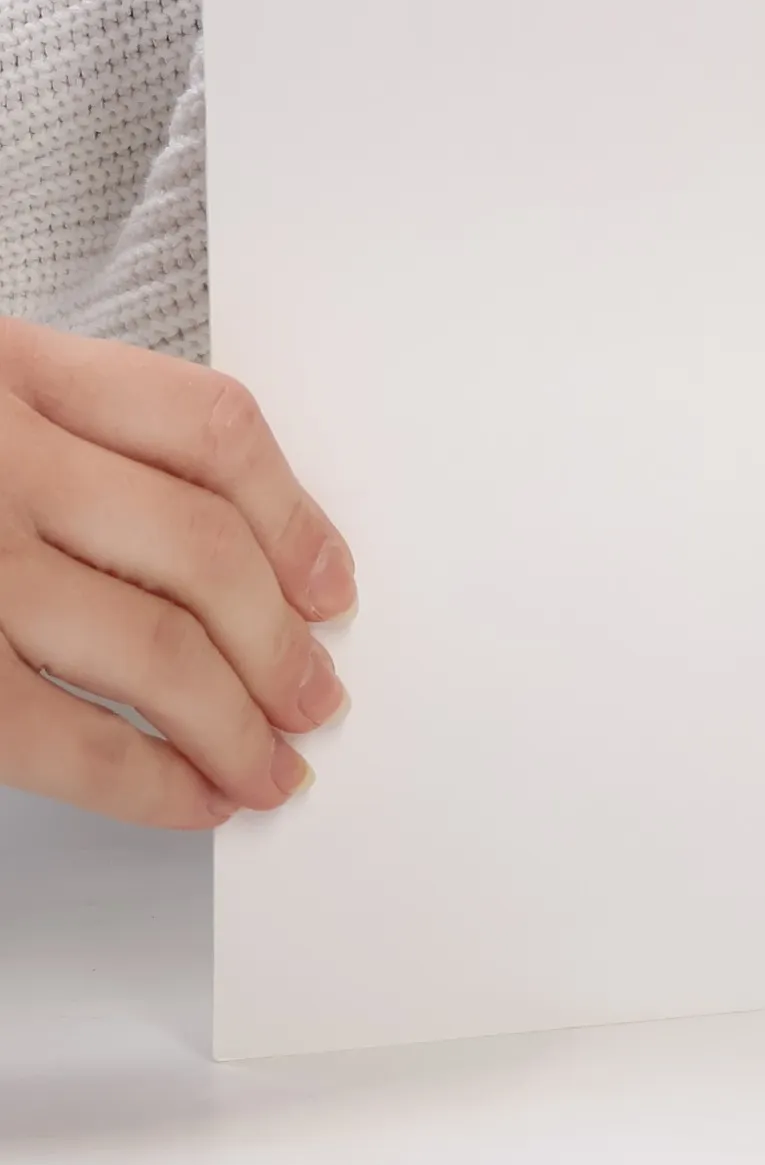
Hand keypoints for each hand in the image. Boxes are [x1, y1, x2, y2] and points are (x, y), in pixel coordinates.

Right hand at [0, 319, 354, 827]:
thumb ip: (69, 434)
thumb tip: (238, 545)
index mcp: (10, 365)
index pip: (209, 428)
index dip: (296, 516)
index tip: (332, 583)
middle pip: (202, 546)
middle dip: (279, 641)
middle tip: (316, 697)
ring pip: (149, 643)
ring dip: (235, 721)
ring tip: (272, 766)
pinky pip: (56, 733)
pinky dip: (145, 778)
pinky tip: (190, 799)